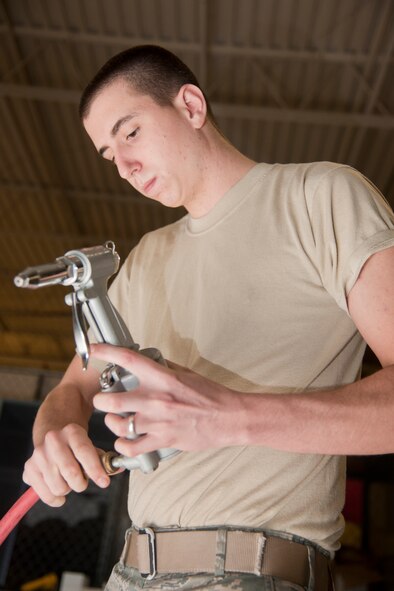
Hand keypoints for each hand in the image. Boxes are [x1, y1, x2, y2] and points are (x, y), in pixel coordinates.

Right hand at [23, 424, 110, 506]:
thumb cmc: (76, 443)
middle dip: (81, 483)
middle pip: (71, 472)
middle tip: (82, 482)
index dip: (95, 469)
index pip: (84, 452)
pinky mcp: (29, 468)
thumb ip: (104, 459)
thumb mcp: (90, 444)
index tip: (104, 483)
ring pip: (59, 487)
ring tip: (68, 481)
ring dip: (68, 489)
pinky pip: (45, 494)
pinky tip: (59, 494)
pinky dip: (55, 499)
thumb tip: (119, 469)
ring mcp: (39, 454)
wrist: (52, 431)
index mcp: (72, 431)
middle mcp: (53, 440)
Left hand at [91, 343, 247, 457]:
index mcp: (162, 377)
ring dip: (111, 423)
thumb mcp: (186, 374)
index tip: (92, 348)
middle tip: (102, 400)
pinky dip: (123, 446)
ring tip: (115, 421)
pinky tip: (125, 441)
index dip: (105, 351)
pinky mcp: (163, 440)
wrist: (230, 417)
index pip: (128, 359)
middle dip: (100, 400)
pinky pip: (131, 447)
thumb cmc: (211, 395)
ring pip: (118, 425)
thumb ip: (164, 368)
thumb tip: (148, 361)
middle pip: (111, 400)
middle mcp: (156, 398)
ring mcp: (158, 421)